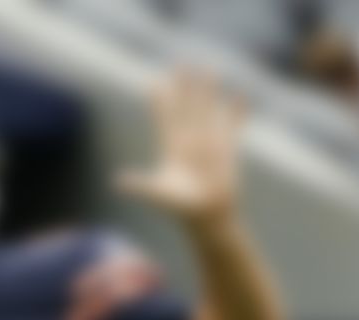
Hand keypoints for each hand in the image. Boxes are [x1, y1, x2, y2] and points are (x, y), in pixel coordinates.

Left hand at [118, 70, 245, 228]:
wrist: (208, 217)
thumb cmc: (181, 208)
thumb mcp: (159, 194)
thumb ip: (141, 186)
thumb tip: (118, 181)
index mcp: (172, 149)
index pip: (166, 118)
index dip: (161, 101)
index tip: (154, 82)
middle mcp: (190, 142)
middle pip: (187, 108)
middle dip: (185, 87)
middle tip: (182, 64)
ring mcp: (209, 144)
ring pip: (209, 111)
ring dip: (209, 92)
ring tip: (210, 70)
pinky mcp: (227, 150)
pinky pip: (233, 126)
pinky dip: (237, 112)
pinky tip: (240, 97)